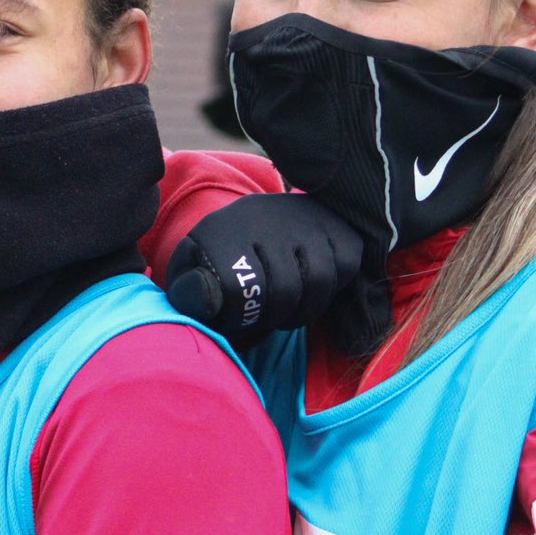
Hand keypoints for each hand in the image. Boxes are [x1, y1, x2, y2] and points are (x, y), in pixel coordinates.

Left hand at [164, 192, 364, 347]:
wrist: (256, 218)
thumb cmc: (221, 255)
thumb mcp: (193, 269)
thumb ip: (190, 291)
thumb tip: (206, 303)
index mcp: (222, 230)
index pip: (235, 288)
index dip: (237, 317)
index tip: (234, 317)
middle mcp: (266, 216)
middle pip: (284, 291)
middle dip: (274, 317)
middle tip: (265, 317)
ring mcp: (305, 217)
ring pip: (318, 281)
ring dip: (304, 309)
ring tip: (286, 308)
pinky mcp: (335, 223)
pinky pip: (345, 266)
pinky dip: (332, 287)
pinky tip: (310, 286)